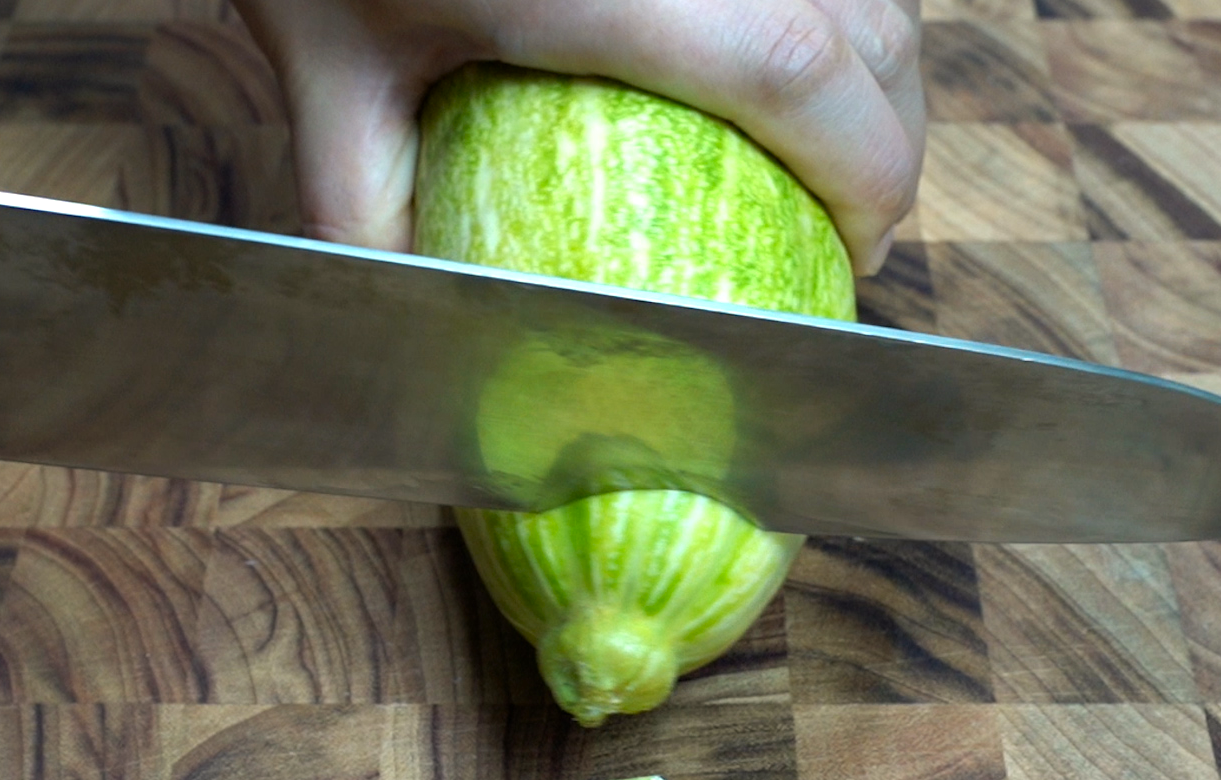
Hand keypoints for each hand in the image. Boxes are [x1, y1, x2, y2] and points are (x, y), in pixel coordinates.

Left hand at [230, 0, 923, 274]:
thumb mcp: (326, 71)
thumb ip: (370, 204)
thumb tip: (427, 308)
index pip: (794, 72)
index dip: (865, 174)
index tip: (860, 249)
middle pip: (871, 22)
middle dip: (893, 136)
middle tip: (855, 217)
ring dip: (880, 66)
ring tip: (838, 142)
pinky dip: (843, 4)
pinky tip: (802, 46)